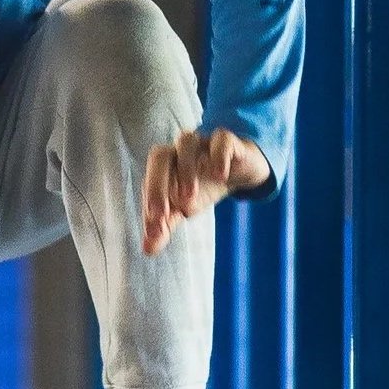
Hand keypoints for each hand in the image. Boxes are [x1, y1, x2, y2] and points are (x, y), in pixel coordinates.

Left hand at [141, 128, 271, 256]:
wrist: (240, 168)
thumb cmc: (204, 186)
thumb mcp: (185, 209)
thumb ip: (165, 227)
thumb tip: (148, 250)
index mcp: (165, 168)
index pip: (150, 182)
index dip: (149, 206)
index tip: (155, 232)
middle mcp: (179, 152)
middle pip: (160, 156)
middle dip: (157, 184)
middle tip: (162, 214)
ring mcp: (203, 143)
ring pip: (186, 141)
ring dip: (185, 169)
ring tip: (190, 198)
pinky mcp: (228, 141)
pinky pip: (221, 139)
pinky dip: (219, 155)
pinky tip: (220, 176)